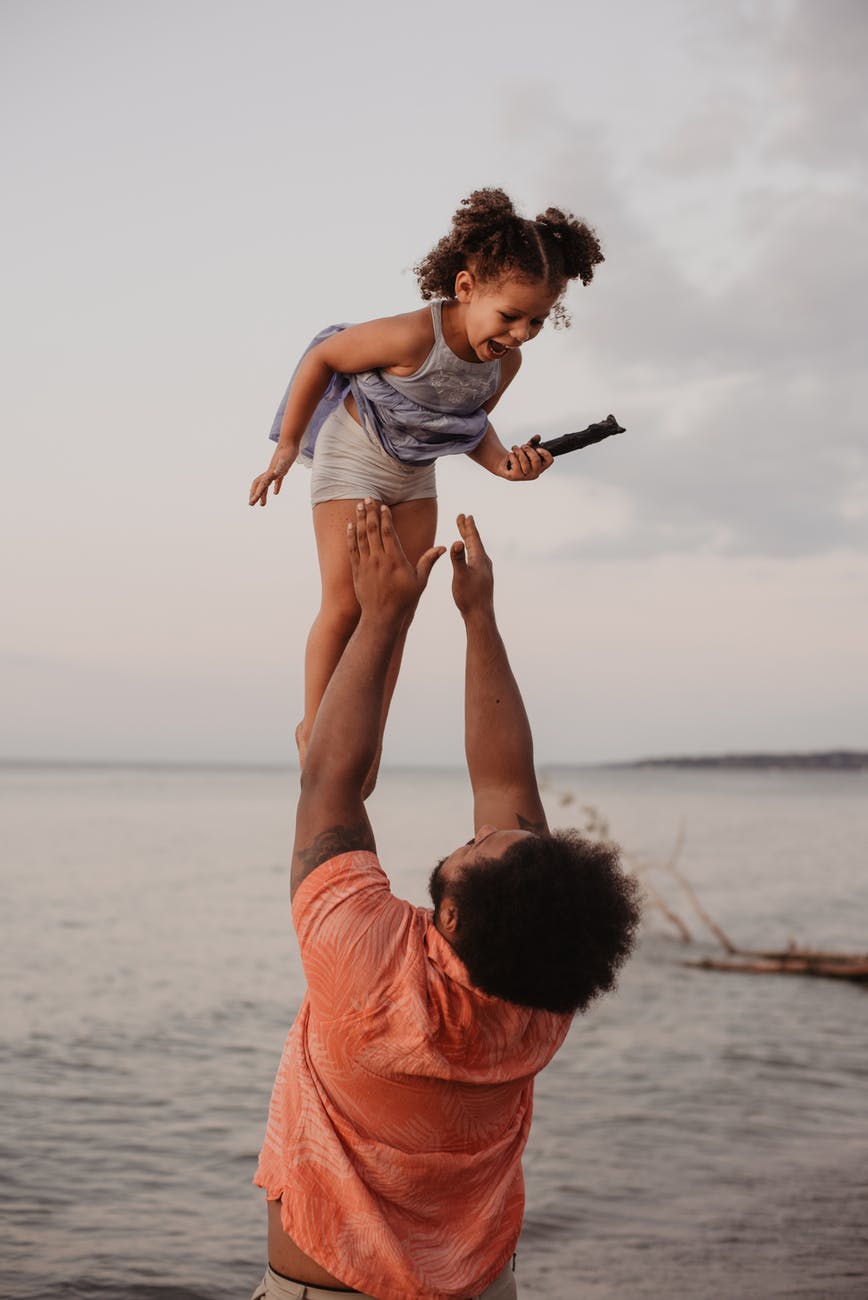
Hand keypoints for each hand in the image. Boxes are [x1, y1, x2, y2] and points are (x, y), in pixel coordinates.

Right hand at [249, 444, 298, 505]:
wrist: (289, 441)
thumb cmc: (288, 451)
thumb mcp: (285, 460)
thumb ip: (280, 467)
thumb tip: (275, 474)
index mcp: (270, 473)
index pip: (261, 486)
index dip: (257, 494)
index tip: (252, 502)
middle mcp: (270, 472)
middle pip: (259, 485)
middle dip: (255, 495)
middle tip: (251, 504)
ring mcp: (275, 471)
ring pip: (266, 484)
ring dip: (263, 494)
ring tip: (262, 504)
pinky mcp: (281, 470)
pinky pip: (276, 481)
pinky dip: (275, 487)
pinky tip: (275, 493)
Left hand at [347, 499, 444, 624]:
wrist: (382, 616)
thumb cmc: (403, 599)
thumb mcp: (420, 581)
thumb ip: (429, 561)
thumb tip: (443, 548)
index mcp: (395, 559)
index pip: (388, 532)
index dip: (385, 517)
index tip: (383, 506)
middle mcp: (378, 559)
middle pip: (372, 530)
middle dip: (370, 512)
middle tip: (368, 498)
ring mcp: (366, 564)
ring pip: (361, 537)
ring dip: (359, 520)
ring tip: (358, 505)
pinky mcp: (357, 571)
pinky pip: (353, 549)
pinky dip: (351, 536)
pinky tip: (350, 526)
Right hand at [450, 513, 493, 619]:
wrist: (480, 615)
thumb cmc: (469, 596)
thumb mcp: (461, 576)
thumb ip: (458, 559)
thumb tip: (456, 542)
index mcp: (479, 559)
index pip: (473, 538)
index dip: (468, 527)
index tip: (465, 515)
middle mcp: (484, 562)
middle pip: (475, 542)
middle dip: (467, 530)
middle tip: (464, 518)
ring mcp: (484, 570)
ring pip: (475, 550)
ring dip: (469, 540)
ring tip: (465, 534)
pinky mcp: (481, 578)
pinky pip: (475, 559)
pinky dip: (470, 551)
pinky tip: (469, 557)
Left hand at [500, 435, 552, 480]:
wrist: (505, 465)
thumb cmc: (519, 457)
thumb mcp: (527, 449)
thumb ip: (533, 442)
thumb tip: (537, 436)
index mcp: (541, 467)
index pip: (549, 461)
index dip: (545, 453)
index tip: (537, 448)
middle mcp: (535, 473)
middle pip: (536, 460)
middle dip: (528, 450)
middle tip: (523, 446)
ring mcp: (525, 476)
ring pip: (525, 461)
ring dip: (518, 451)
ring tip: (514, 448)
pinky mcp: (515, 476)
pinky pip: (515, 464)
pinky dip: (512, 456)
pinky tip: (510, 454)